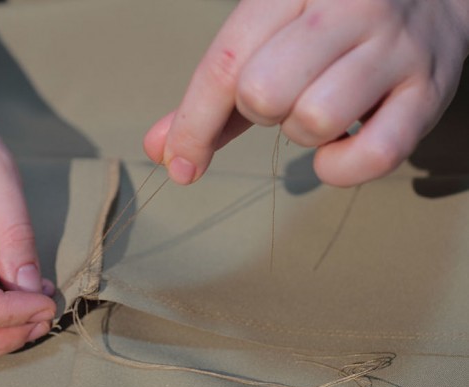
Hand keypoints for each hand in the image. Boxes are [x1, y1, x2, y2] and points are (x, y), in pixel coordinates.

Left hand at [145, 0, 468, 186]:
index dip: (193, 124)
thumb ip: (215, 95)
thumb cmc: (334, 25)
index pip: (226, 62)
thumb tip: (160, 149)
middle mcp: (349, 6)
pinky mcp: (430, 90)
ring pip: (314, 120)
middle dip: (259, 111)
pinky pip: (374, 154)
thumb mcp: (270, 38)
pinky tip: (340, 147)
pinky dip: (342, 167)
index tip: (179, 165)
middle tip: (283, 97)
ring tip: (319, 109)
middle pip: (263, 92)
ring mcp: (396, 46)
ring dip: (302, 134)